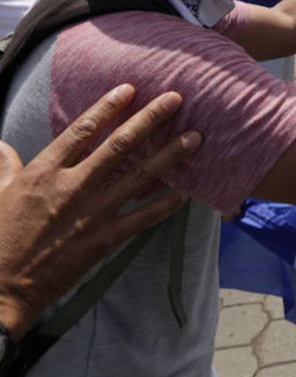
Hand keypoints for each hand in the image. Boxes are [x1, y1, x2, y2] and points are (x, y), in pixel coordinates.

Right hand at [0, 85, 202, 338]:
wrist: (1, 287)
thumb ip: (5, 166)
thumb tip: (0, 146)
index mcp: (44, 171)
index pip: (82, 130)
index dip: (108, 107)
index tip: (130, 89)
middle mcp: (72, 187)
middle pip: (119, 145)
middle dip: (150, 119)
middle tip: (176, 99)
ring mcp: (92, 213)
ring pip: (140, 177)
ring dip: (170, 155)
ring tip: (195, 137)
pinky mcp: (105, 240)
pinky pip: (144, 218)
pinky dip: (167, 204)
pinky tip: (187, 191)